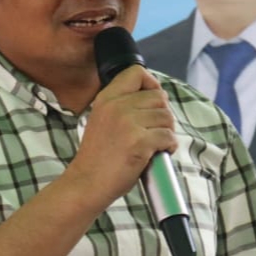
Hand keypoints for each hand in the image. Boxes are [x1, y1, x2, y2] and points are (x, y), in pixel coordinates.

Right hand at [71, 65, 176, 202]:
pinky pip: (169, 136)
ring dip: (167, 132)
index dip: (152, 84)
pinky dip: (169, 146)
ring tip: (155, 144)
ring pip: (167, 117)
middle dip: (163, 114)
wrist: (86, 183)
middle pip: (159, 96)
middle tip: (154, 130)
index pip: (137, 72)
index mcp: (106, 99)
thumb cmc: (97, 157)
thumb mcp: (101, 119)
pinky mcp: (139, 142)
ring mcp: (128, 124)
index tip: (151, 102)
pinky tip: (158, 154)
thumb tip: (154, 98)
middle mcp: (117, 106)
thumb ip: (121, 106)